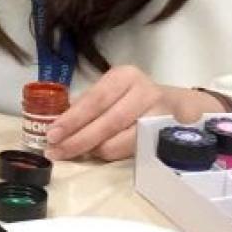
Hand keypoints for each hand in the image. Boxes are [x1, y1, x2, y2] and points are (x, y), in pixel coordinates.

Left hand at [43, 65, 223, 161]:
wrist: (179, 105)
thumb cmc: (134, 98)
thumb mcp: (113, 91)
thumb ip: (88, 104)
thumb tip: (58, 124)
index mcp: (124, 76)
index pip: (94, 100)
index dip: (72, 119)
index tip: (52, 134)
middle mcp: (144, 91)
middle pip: (108, 121)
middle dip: (79, 139)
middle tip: (56, 152)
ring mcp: (160, 114)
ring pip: (122, 139)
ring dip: (96, 151)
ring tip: (76, 154)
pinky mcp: (168, 135)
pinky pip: (136, 150)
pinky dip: (114, 155)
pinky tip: (100, 155)